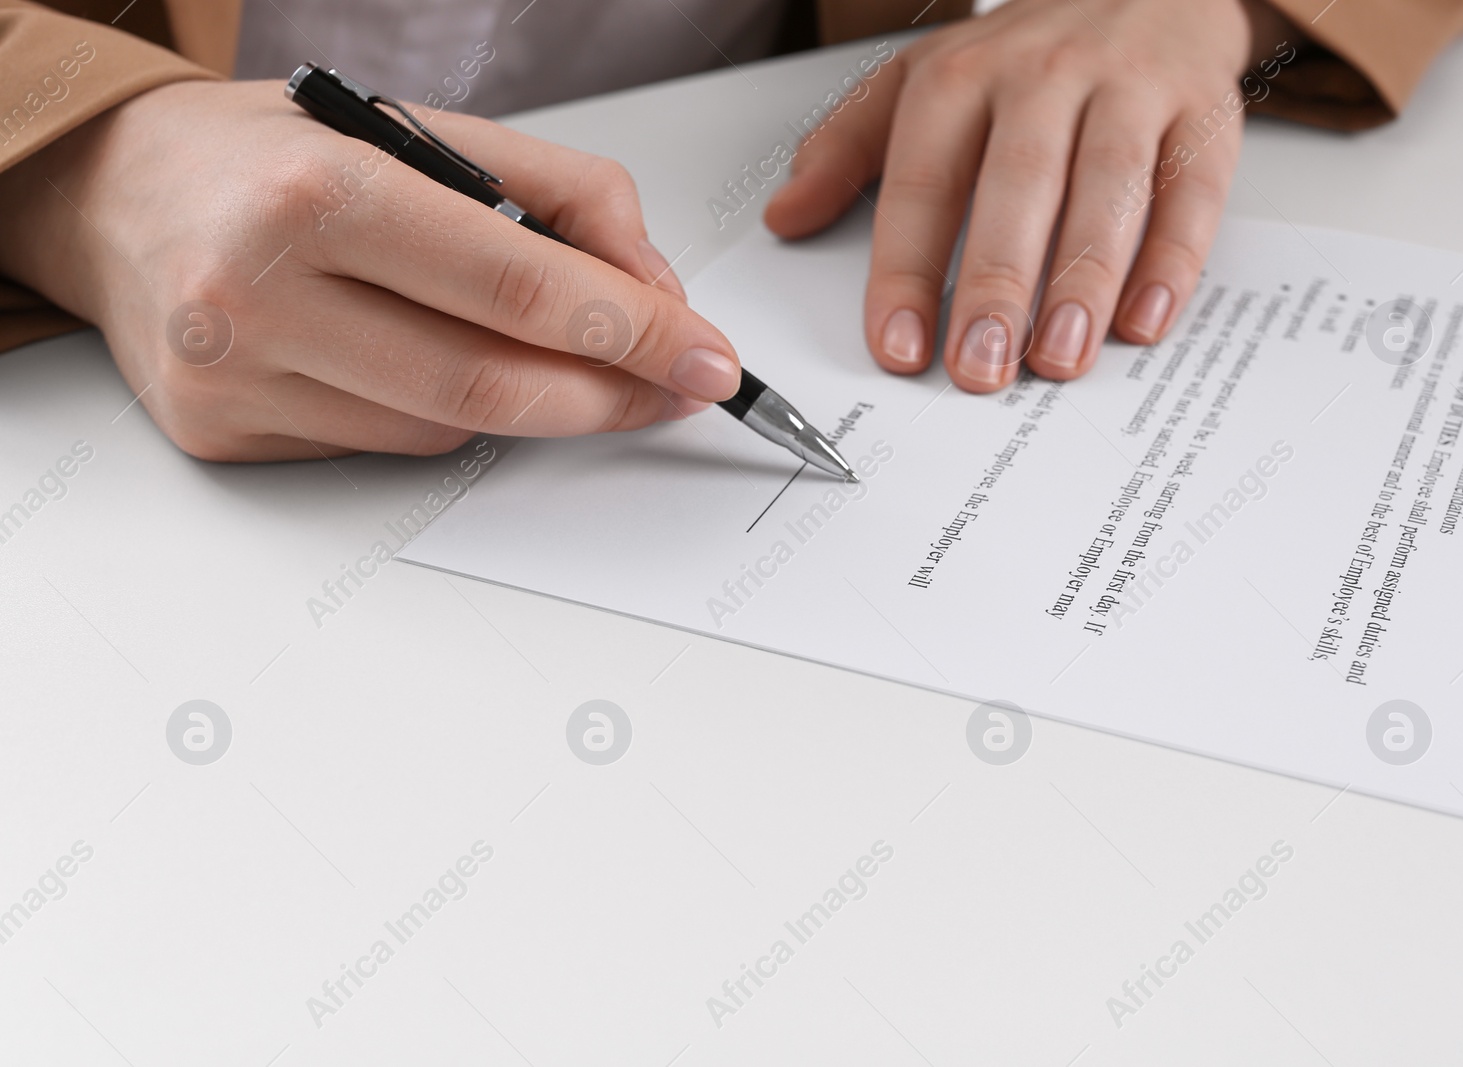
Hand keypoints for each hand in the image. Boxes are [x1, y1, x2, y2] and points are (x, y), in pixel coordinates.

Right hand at [0, 80, 739, 459]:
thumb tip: (655, 293)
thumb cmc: (274, 158)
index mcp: (318, 193)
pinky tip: (428, 365)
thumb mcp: (421, 135)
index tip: (705, 357)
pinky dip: (444, 416)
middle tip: (674, 390)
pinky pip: (387, 448)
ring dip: (530, 403)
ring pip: (447, 428)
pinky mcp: (225, 435)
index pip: (517, 287)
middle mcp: (261, 291)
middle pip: (491, 382)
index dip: (634, 333)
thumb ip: (561, 198)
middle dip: (609, 396)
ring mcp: (235, 377)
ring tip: (550, 358)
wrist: (115, 196)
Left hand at [766, 0, 1296, 391]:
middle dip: (997, 284)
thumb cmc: (1020, 55)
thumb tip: (785, 217)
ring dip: (1084, 281)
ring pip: (1108, 188)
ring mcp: (1129, 89)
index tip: (899, 346)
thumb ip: (847, 150)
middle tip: (981, 367)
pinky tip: (1142, 322)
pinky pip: (1191, 190)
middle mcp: (1045, 75)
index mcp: (962, 76)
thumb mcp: (918, 83)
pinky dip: (1171, 261)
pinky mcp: (1202, 111)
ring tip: (1059, 359)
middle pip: (1018, 185)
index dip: (906, 269)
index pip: (924, 180)